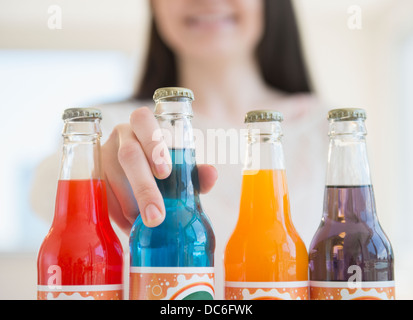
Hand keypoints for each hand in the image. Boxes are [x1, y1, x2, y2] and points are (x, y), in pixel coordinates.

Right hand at [101, 107, 217, 233]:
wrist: (135, 174)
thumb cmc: (162, 168)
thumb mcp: (180, 169)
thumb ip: (195, 173)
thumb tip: (211, 175)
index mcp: (144, 125)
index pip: (144, 120)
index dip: (153, 144)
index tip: (166, 173)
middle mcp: (121, 135)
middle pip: (128, 156)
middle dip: (144, 187)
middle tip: (156, 216)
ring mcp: (102, 154)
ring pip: (113, 179)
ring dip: (130, 206)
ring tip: (146, 224)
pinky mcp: (91, 175)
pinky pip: (101, 195)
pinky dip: (117, 214)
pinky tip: (130, 224)